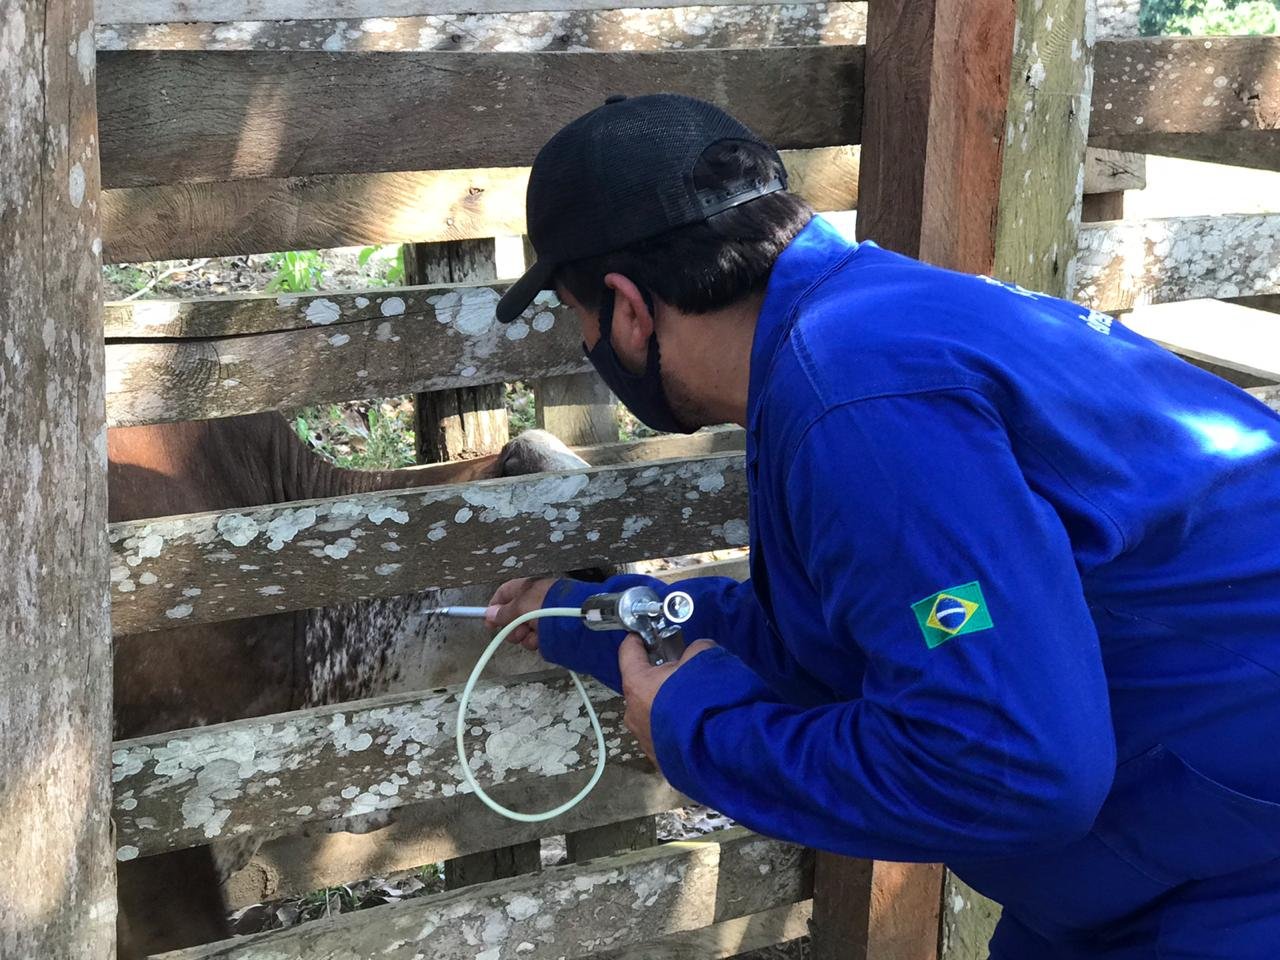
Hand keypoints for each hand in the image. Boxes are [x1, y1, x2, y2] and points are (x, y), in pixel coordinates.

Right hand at [484, 577, 555, 650]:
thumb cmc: (548, 606)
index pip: (505, 593)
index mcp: (528, 588)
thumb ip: (504, 611)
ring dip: (523, 635)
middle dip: (510, 626)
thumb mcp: (521, 606)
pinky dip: (535, 641)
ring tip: (531, 635)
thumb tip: (490, 613)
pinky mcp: (551, 631)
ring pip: (523, 629)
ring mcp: (543, 616)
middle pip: (513, 615)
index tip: (489, 622)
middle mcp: (535, 600)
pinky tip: (540, 640)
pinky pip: (535, 638)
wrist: (576, 619)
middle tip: (514, 632)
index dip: (495, 607)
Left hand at [618, 634, 715, 767]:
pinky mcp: (657, 758)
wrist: (721, 750)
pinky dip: (674, 726)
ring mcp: (643, 738)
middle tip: (682, 672)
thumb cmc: (705, 698)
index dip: (638, 640)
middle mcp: (632, 712)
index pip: (628, 652)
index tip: (646, 634)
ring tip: (692, 703)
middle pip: (641, 685)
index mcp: (637, 684)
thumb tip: (695, 653)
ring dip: (666, 704)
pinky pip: (663, 733)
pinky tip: (695, 726)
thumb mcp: (704, 658)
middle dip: (658, 677)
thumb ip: (694, 650)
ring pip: (651, 711)